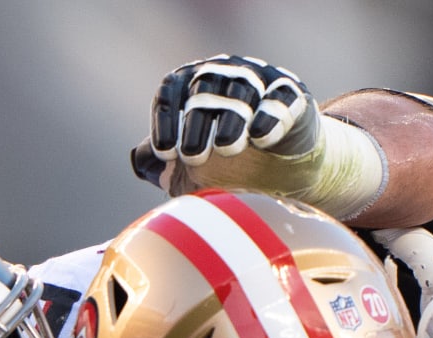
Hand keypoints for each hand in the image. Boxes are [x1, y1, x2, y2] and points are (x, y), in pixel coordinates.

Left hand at [132, 54, 384, 219]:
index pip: (172, 89)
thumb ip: (165, 164)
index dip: (165, 119)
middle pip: (204, 86)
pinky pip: (281, 97)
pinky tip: (261, 138)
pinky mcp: (293, 95)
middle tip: (194, 157)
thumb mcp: (194, 167)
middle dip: (196, 122)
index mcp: (195, 85)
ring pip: (243, 87)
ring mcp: (261, 80)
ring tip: (227, 147)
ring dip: (232, 118)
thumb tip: (139, 163)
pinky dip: (271, 115)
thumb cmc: (232, 163)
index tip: (166, 152)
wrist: (285, 168)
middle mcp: (226, 74)